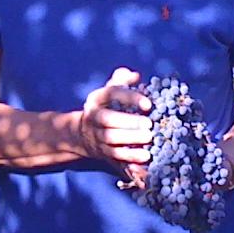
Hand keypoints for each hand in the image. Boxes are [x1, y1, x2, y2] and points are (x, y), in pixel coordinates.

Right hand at [77, 67, 152, 185]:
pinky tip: (146, 157)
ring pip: (111, 139)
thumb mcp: (111, 90)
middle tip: (149, 124)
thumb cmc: (107, 106)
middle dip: (129, 122)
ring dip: (131, 139)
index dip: (129, 98)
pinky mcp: (103, 152)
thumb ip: (122, 80)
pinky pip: (116, 156)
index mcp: (96, 99)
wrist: (84, 134)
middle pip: (108, 119)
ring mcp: (97, 136)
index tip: (148, 104)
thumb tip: (134, 75)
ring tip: (149, 138)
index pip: (111, 94)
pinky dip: (131, 157)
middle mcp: (93, 117)